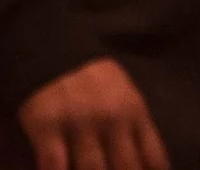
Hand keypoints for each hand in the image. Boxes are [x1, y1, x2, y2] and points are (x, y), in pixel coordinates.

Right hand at [17, 58, 170, 169]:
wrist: (46, 43)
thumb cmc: (90, 77)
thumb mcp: (124, 94)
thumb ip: (137, 130)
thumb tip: (147, 169)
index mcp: (133, 110)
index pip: (154, 160)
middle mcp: (110, 118)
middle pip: (126, 169)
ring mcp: (78, 122)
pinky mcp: (45, 126)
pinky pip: (55, 166)